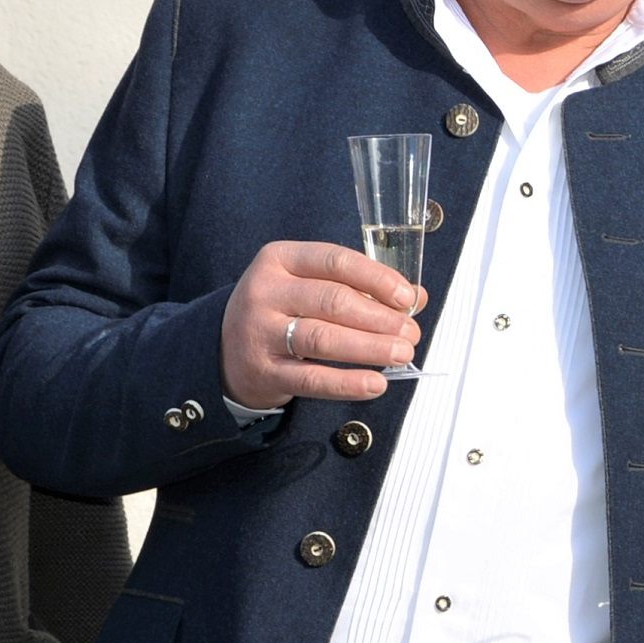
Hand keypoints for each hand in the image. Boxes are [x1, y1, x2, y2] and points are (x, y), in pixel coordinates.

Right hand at [219, 241, 422, 409]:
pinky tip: (376, 383)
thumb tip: (417, 297)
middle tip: (411, 333)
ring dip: (370, 347)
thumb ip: (360, 287)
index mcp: (281, 259)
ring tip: (402, 353)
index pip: (335, 261)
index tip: (407, 297)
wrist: (226, 351)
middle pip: (333, 301)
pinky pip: (312, 379)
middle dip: (380, 318)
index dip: (376, 279)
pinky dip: (348, 383)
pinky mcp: (264, 371)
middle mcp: (266, 291)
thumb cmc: (282, 311)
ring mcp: (260, 332)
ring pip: (323, 338)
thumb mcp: (310, 286)